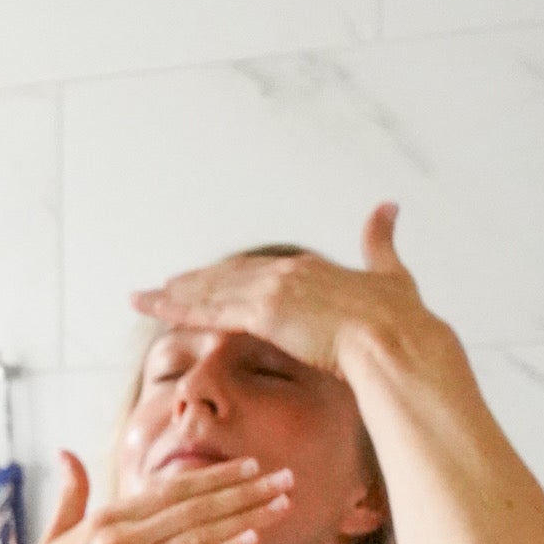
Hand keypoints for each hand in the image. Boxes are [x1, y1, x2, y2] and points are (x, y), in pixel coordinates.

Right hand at [0, 448, 291, 543]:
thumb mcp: (50, 541)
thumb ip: (69, 497)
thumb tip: (66, 453)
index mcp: (102, 521)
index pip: (170, 490)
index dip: (214, 476)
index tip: (250, 466)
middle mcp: (119, 539)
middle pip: (194, 506)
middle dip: (244, 489)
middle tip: (285, 476)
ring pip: (200, 534)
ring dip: (246, 516)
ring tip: (282, 504)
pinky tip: (253, 540)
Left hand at [130, 204, 450, 375]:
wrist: (398, 338)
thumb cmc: (400, 318)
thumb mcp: (392, 273)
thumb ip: (381, 241)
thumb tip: (389, 205)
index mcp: (309, 270)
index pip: (254, 273)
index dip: (225, 278)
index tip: (202, 281)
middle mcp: (285, 274)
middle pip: (225, 278)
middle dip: (190, 284)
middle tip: (159, 288)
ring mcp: (273, 291)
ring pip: (210, 293)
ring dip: (173, 297)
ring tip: (142, 299)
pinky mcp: (266, 314)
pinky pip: (212, 312)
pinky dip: (180, 310)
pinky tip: (156, 311)